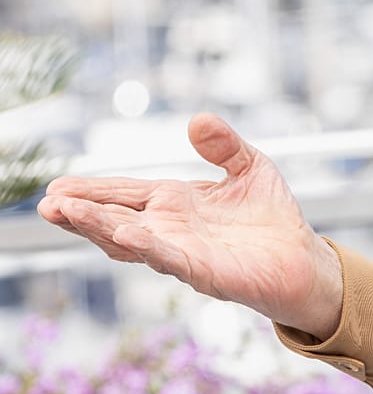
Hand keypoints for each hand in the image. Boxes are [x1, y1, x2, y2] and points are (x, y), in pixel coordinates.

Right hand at [36, 113, 342, 337]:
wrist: (304, 258)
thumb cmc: (273, 216)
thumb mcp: (251, 167)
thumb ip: (225, 145)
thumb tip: (198, 120)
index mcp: (175, 203)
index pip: (124, 194)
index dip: (91, 191)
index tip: (57, 186)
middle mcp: (170, 229)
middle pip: (114, 219)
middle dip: (80, 213)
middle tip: (47, 203)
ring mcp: (183, 253)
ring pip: (130, 241)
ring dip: (98, 228)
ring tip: (66, 213)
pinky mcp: (205, 272)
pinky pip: (170, 259)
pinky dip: (147, 246)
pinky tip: (124, 234)